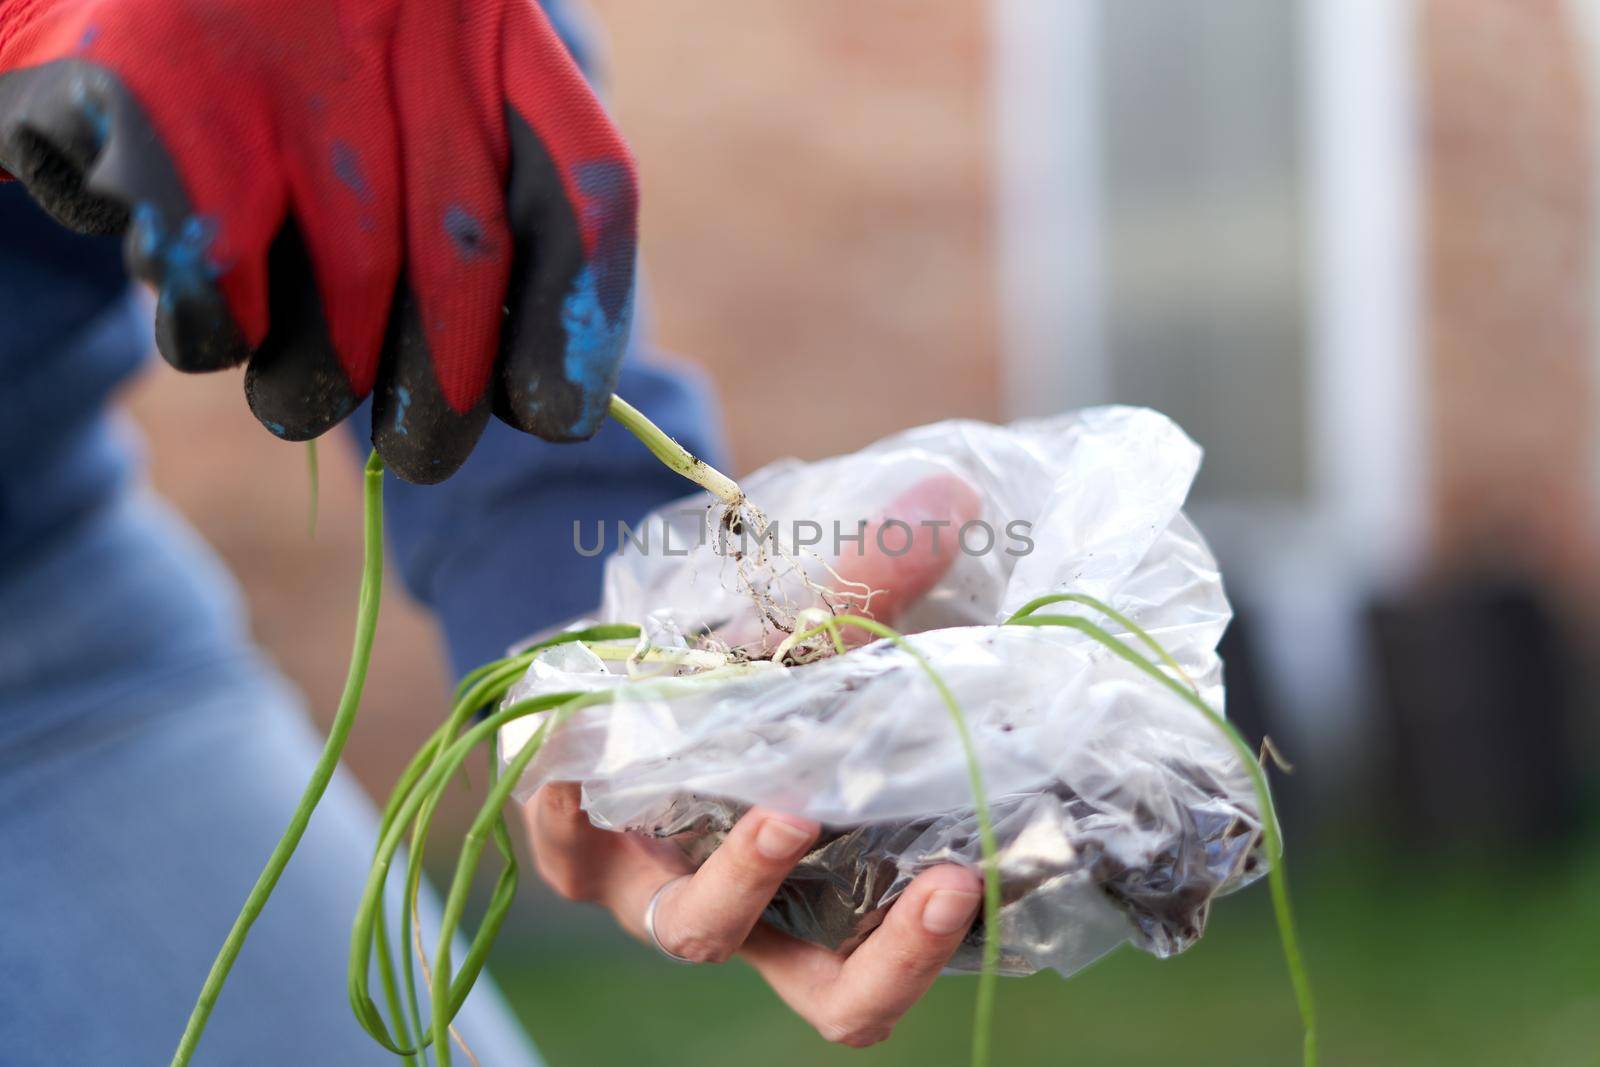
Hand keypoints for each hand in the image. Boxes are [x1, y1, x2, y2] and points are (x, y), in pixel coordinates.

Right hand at [0, 0, 635, 482]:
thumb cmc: (270, 62)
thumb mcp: (393, 91)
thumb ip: (464, 198)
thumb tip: (512, 390)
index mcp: (482, 17)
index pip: (582, 185)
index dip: (578, 321)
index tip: (556, 417)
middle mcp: (395, 16)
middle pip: (468, 253)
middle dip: (449, 389)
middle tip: (423, 456)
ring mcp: (272, 49)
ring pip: (347, 288)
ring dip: (322, 377)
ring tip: (295, 392)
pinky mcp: (150, 87)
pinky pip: (219, 288)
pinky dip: (215, 336)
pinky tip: (204, 310)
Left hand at [523, 473, 985, 1046]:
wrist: (611, 675)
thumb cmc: (739, 681)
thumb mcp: (812, 644)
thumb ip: (875, 585)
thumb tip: (953, 496)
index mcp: (824, 894)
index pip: (882, 974)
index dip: (922, 951)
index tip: (966, 881)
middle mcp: (750, 916)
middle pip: (823, 994)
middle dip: (877, 952)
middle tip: (920, 869)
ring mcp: (655, 894)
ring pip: (700, 932)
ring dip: (747, 874)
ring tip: (779, 808)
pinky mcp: (567, 853)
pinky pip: (563, 843)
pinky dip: (576, 800)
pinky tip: (589, 743)